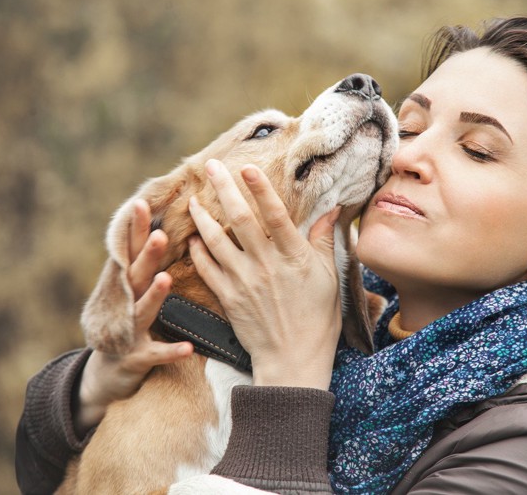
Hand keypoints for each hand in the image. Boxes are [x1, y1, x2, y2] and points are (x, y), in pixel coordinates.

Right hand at [74, 200, 192, 435]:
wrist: (106, 373)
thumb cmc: (126, 322)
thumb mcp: (132, 292)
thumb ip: (144, 265)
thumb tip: (163, 227)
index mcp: (127, 284)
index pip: (132, 252)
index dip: (137, 229)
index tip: (142, 202)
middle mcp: (124, 303)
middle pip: (136, 275)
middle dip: (147, 255)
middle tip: (161, 234)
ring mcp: (128, 330)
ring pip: (142, 310)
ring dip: (154, 295)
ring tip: (166, 279)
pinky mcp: (136, 358)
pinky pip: (156, 354)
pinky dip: (171, 351)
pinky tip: (188, 348)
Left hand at [188, 160, 341, 390]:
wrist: (293, 360)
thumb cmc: (318, 319)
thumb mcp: (330, 278)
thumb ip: (324, 241)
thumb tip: (333, 209)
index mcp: (294, 257)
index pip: (274, 215)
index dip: (260, 189)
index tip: (246, 166)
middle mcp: (265, 265)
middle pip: (239, 219)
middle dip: (223, 189)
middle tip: (211, 166)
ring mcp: (243, 281)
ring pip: (216, 241)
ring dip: (202, 217)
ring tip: (193, 199)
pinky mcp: (228, 298)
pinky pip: (206, 270)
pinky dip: (197, 252)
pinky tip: (192, 238)